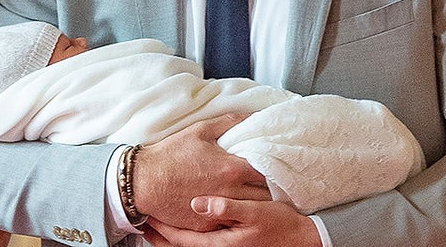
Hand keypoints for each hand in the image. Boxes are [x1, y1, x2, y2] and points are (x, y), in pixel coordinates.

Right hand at [132, 113, 269, 230]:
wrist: (143, 181)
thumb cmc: (169, 155)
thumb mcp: (199, 131)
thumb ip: (227, 122)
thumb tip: (249, 117)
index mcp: (231, 169)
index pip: (267, 171)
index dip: (275, 168)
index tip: (278, 165)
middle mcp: (230, 192)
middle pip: (265, 196)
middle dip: (270, 190)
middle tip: (274, 184)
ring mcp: (219, 211)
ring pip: (250, 212)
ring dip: (256, 206)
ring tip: (259, 199)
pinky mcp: (207, 225)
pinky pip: (231, 224)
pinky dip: (236, 218)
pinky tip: (238, 212)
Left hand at [143, 197, 321, 246]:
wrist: (302, 237)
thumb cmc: (281, 224)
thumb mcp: (255, 213)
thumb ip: (226, 209)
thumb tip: (197, 203)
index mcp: (221, 244)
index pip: (182, 239)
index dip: (163, 229)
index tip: (146, 217)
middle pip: (181, 246)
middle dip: (161, 235)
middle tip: (142, 223)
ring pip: (190, 244)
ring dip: (172, 236)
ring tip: (156, 224)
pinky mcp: (231, 244)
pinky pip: (202, 241)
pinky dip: (188, 235)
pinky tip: (186, 224)